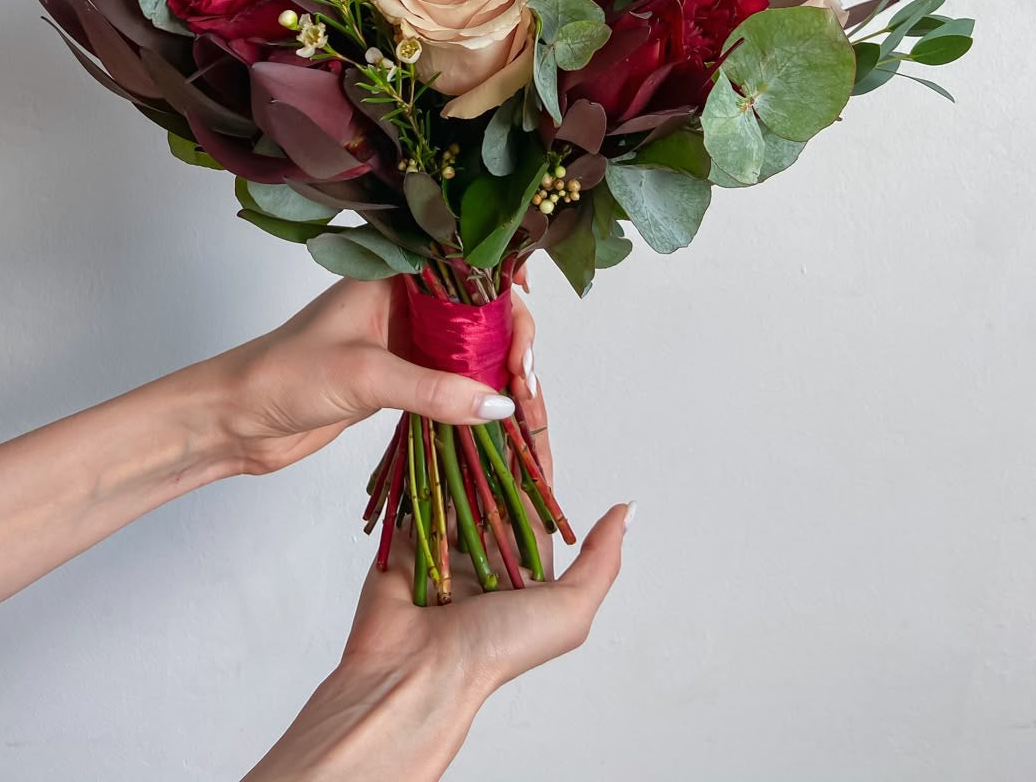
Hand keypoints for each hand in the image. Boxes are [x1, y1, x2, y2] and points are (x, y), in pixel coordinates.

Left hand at [214, 278, 535, 473]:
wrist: (239, 418)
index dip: (503, 283)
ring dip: (497, 366)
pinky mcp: (400, 377)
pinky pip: (452, 377)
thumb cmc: (286, 375)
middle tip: (525, 375)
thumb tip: (500, 404)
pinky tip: (497, 410)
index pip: (465, 265)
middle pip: (475, 306)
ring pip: (468, 343)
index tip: (525, 313)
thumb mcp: (365, 377)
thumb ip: (434, 389)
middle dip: (509, 333)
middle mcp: (403, 300)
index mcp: (393, 274)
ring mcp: (402, 339)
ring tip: (522, 399)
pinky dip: (477, 391)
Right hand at [243, 383, 631, 779]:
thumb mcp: (568, 611)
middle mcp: (489, 538)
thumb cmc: (494, 649)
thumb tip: (627, 510)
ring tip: (462, 373)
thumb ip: (601, 561)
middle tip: (493, 363)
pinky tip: (428, 409)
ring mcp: (445, 532)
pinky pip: (419, 482)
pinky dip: (423, 449)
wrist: (413, 673)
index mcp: (527, 551)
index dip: (533, 429)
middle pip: (494, 462)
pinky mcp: (408, 532)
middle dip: (495, 417)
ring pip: (455, 465)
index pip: (535, 475)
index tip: (527, 381)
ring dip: (460, 424)